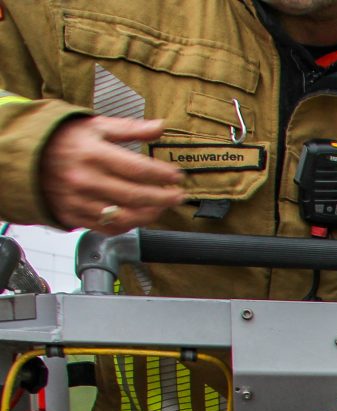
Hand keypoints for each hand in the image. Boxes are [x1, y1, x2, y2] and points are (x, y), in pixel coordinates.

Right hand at [38, 117, 183, 231]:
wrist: (26, 156)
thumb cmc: (63, 139)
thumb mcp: (95, 126)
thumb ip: (129, 128)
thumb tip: (160, 126)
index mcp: (94, 154)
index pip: (139, 169)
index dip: (163, 174)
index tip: (177, 176)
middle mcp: (87, 180)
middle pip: (136, 195)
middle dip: (164, 198)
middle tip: (178, 195)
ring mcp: (79, 200)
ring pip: (125, 216)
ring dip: (150, 214)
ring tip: (162, 206)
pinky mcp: (73, 215)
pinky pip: (108, 227)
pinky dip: (129, 225)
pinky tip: (139, 216)